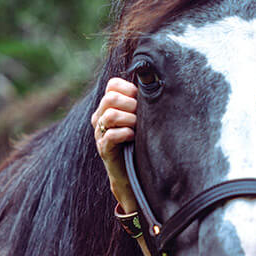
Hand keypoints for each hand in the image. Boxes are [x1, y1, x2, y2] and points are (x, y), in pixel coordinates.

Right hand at [91, 78, 139, 209]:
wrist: (133, 173)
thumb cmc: (140, 141)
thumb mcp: (140, 118)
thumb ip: (141, 102)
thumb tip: (155, 82)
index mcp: (107, 106)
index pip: (112, 85)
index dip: (129, 89)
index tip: (140, 100)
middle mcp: (100, 117)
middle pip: (110, 98)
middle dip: (131, 105)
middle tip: (140, 116)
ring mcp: (99, 133)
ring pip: (110, 115)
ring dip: (130, 119)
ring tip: (138, 127)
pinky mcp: (104, 149)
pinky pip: (110, 135)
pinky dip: (125, 134)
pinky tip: (133, 137)